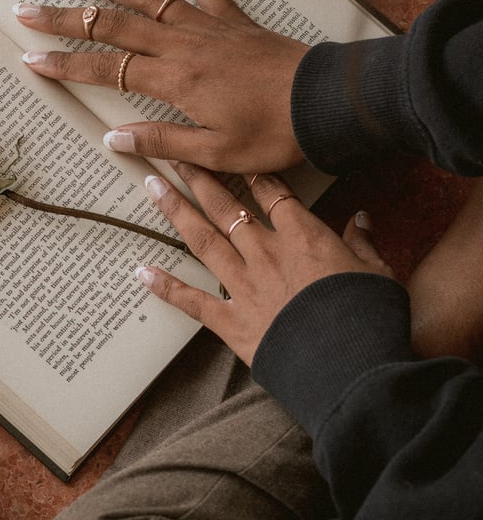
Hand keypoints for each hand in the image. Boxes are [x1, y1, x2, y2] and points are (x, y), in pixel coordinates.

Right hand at [15, 0, 308, 173]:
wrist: (322, 102)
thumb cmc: (271, 134)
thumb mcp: (214, 153)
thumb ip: (162, 142)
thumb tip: (114, 137)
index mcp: (174, 81)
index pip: (107, 70)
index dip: (65, 65)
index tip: (30, 59)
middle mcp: (182, 45)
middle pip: (112, 27)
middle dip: (66, 19)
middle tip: (26, 9)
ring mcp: (206, 25)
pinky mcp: (231, 18)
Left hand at [137, 165, 393, 364]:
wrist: (348, 362)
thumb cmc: (369, 317)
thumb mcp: (378, 272)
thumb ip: (364, 243)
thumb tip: (361, 220)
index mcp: (304, 237)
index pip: (273, 194)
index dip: (251, 174)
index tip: (232, 156)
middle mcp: (266, 253)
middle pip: (228, 206)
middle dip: (200, 178)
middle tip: (175, 157)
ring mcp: (244, 286)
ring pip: (203, 240)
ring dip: (176, 211)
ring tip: (151, 186)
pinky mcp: (231, 322)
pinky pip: (192, 301)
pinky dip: (166, 287)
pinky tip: (140, 272)